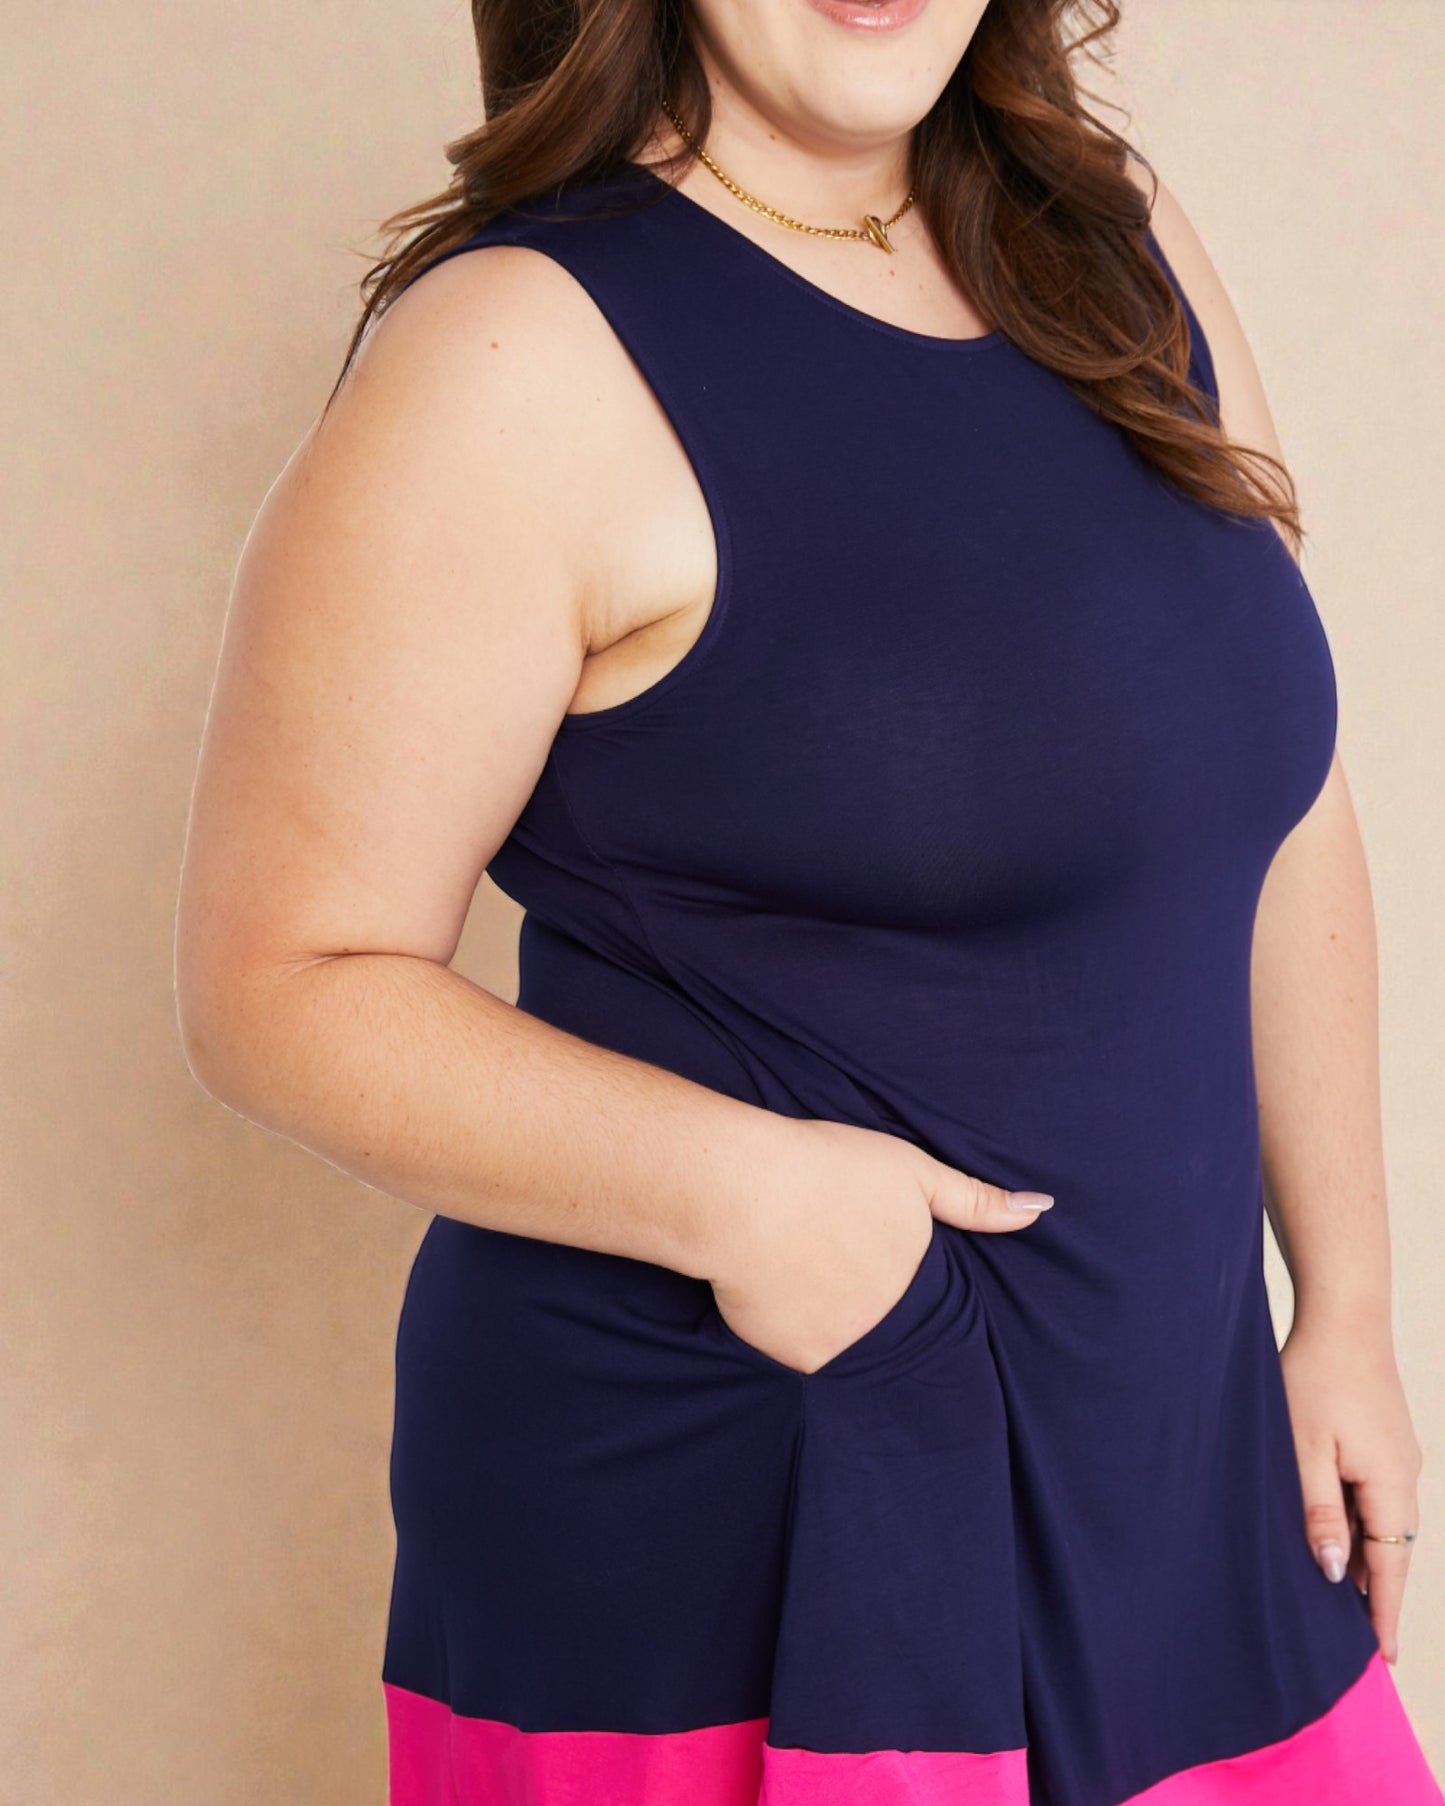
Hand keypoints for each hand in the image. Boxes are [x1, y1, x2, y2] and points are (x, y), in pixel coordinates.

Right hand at [706, 1117, 1053, 1374]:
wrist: (744, 1192)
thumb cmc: (827, 1169)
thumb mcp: (911, 1172)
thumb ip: (974, 1200)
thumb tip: (1042, 1210)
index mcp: (921, 1277)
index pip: (927, 1296)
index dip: (894, 1272)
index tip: (868, 1253)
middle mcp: (893, 1323)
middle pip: (887, 1321)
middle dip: (862, 1296)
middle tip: (826, 1255)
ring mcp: (848, 1347)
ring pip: (846, 1339)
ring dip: (827, 1313)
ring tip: (799, 1266)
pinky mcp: (799, 1360)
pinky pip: (800, 1349)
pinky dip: (787, 1323)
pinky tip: (770, 1284)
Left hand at [1279, 1313, 1423, 1664]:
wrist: (1344, 1316)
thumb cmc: (1315, 1377)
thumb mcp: (1303, 1449)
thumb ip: (1319, 1513)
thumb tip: (1337, 1574)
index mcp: (1390, 1486)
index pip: (1391, 1567)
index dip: (1385, 1615)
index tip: (1384, 1661)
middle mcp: (1404, 1477)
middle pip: (1390, 1549)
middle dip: (1375, 1594)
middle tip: (1356, 1643)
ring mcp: (1398, 1458)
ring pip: (1383, 1523)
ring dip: (1365, 1556)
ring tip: (1341, 1598)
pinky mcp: (1385, 1440)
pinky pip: (1377, 1497)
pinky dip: (1361, 1522)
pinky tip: (1336, 1532)